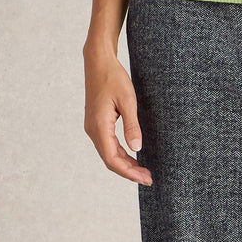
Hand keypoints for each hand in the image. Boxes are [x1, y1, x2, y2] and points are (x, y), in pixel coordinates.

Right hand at [83, 45, 153, 184]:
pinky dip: (120, 154)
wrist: (98, 62)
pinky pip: (107, 145)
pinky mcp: (96, 123)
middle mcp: (93, 130)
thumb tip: (136, 148)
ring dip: (125, 164)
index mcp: (99, 126)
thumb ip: (131, 125)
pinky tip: (132, 157)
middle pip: (110, 160)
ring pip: (108, 153)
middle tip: (148, 178)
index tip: (145, 178)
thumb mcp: (128, 100)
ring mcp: (93, 127)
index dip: (129, 172)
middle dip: (129, 171)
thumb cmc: (113, 78)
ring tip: (143, 171)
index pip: (113, 159)